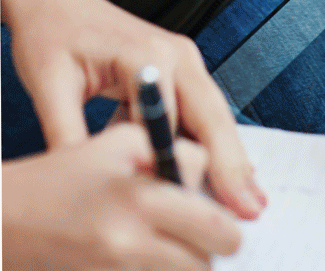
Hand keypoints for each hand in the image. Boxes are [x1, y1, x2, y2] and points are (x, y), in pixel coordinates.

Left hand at [0, 0, 265, 219]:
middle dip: (232, 163)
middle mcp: (178, 54)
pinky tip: (226, 171)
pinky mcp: (182, 68)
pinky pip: (203, 110)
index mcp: (147, 55)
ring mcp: (185, 59)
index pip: (174, 120)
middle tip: (250, 205)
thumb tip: (88, 184)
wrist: (56, 1)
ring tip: (248, 195)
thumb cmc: (51, 36)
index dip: (183, 164)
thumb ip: (70, 135)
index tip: (194, 198)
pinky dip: (214, 141)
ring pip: (216, 115)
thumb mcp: (49, 87)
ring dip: (231, 155)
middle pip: (214, 116)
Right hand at [2, 123, 241, 269]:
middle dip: (212, 249)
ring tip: (169, 246)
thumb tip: (211, 175)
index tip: (220, 216)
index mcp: (140, 200)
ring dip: (185, 266)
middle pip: (206, 263)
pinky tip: (147, 258)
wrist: (2, 223)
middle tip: (207, 238)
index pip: (215, 222)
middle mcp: (130, 244)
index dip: (225, 218)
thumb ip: (176, 153)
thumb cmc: (61, 178)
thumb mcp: (118, 144)